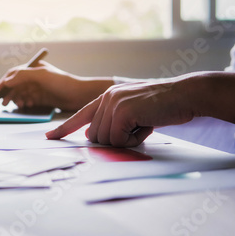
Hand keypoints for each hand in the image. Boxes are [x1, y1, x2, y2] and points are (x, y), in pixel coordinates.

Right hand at [0, 62, 112, 110]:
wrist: (80, 95)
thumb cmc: (63, 82)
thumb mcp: (42, 76)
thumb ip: (23, 76)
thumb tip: (7, 81)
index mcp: (34, 68)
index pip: (14, 73)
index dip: (3, 82)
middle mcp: (34, 77)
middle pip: (16, 85)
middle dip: (9, 93)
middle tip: (4, 103)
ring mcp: (38, 88)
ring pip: (21, 93)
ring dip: (17, 99)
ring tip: (18, 105)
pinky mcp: (43, 98)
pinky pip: (28, 100)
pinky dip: (25, 103)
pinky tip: (28, 106)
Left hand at [46, 80, 194, 146]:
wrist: (185, 95)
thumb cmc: (162, 106)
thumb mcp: (133, 112)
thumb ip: (113, 122)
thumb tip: (93, 137)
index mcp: (107, 97)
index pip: (80, 115)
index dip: (64, 128)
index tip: (50, 136)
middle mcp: (106, 98)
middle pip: (95, 136)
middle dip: (115, 140)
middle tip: (138, 128)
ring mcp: (113, 103)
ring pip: (106, 139)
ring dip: (126, 140)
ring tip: (144, 124)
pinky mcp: (122, 111)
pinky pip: (118, 139)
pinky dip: (133, 139)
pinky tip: (146, 125)